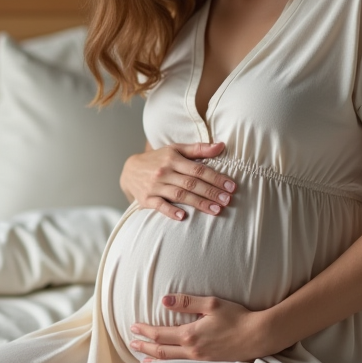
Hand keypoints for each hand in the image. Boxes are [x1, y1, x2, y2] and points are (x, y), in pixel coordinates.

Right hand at [120, 142, 236, 220]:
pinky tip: (183, 217)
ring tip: (215, 210)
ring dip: (198, 203)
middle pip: (191, 183)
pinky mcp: (146, 199)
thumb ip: (198, 149)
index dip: (215, 178)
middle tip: (227, 200)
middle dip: (211, 192)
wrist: (130, 170)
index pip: (198, 169)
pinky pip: (159, 206)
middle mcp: (164, 172)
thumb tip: (222, 146)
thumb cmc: (159, 159)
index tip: (231, 186)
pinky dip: (170, 211)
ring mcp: (155, 186)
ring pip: (179, 195)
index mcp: (173, 158)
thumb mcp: (175, 149)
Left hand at [129, 294, 280, 362]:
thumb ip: (187, 302)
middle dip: (144, 347)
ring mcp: (201, 361)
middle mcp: (192, 351)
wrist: (258, 336)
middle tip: (131, 343)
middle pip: (161, 352)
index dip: (145, 331)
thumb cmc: (237, 317)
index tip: (134, 327)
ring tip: (141, 359)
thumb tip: (164, 300)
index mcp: (190, 334)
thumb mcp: (212, 303)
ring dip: (154, 361)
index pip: (160, 334)